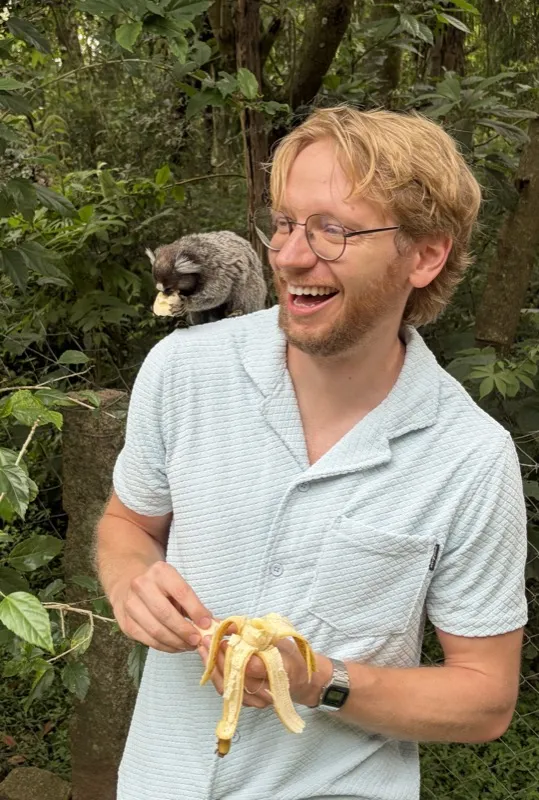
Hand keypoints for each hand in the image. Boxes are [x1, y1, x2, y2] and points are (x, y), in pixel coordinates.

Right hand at [112, 560, 212, 652]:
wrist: (127, 582)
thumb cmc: (161, 586)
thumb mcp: (177, 585)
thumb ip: (194, 604)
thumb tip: (214, 625)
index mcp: (160, 572)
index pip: (181, 592)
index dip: (196, 610)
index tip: (207, 624)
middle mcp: (142, 585)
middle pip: (166, 614)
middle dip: (184, 631)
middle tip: (198, 640)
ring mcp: (130, 604)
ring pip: (155, 630)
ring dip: (176, 642)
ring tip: (189, 646)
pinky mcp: (125, 622)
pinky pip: (147, 640)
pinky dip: (165, 647)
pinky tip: (176, 646)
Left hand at [198, 634, 325, 708]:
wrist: (300, 680)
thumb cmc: (289, 655)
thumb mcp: (276, 637)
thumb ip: (252, 631)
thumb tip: (227, 623)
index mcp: (281, 669)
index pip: (253, 667)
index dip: (235, 654)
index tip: (223, 639)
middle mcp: (269, 690)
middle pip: (237, 678)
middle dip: (219, 658)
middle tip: (207, 640)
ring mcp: (258, 700)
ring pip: (229, 688)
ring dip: (213, 667)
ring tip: (203, 649)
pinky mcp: (249, 704)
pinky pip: (228, 693)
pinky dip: (216, 676)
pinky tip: (209, 661)